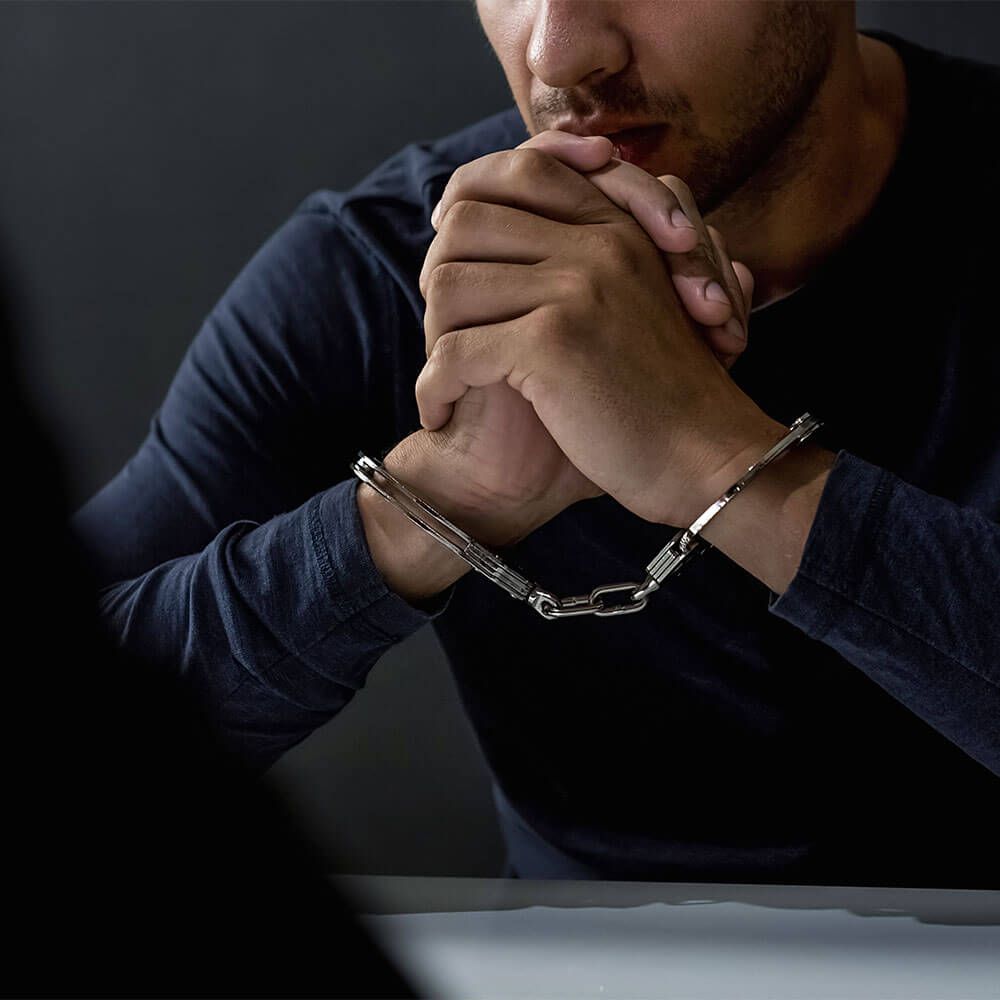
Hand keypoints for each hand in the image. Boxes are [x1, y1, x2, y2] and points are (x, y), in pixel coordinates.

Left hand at [416, 137, 782, 526]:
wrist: (709, 459)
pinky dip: (434, 387)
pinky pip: (454, 350)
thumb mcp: (648, 305)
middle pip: (466, 221)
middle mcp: (599, 243)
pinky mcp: (554, 341)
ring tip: (443, 376)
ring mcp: (578, 287)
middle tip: (441, 326)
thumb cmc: (670, 396)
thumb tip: (548, 235)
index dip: (469, 200)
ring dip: (432, 335)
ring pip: (448, 283)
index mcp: (619, 228)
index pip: (523, 170)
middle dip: (437, 275)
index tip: (450, 248)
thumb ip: (604, 260)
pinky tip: (440, 413)